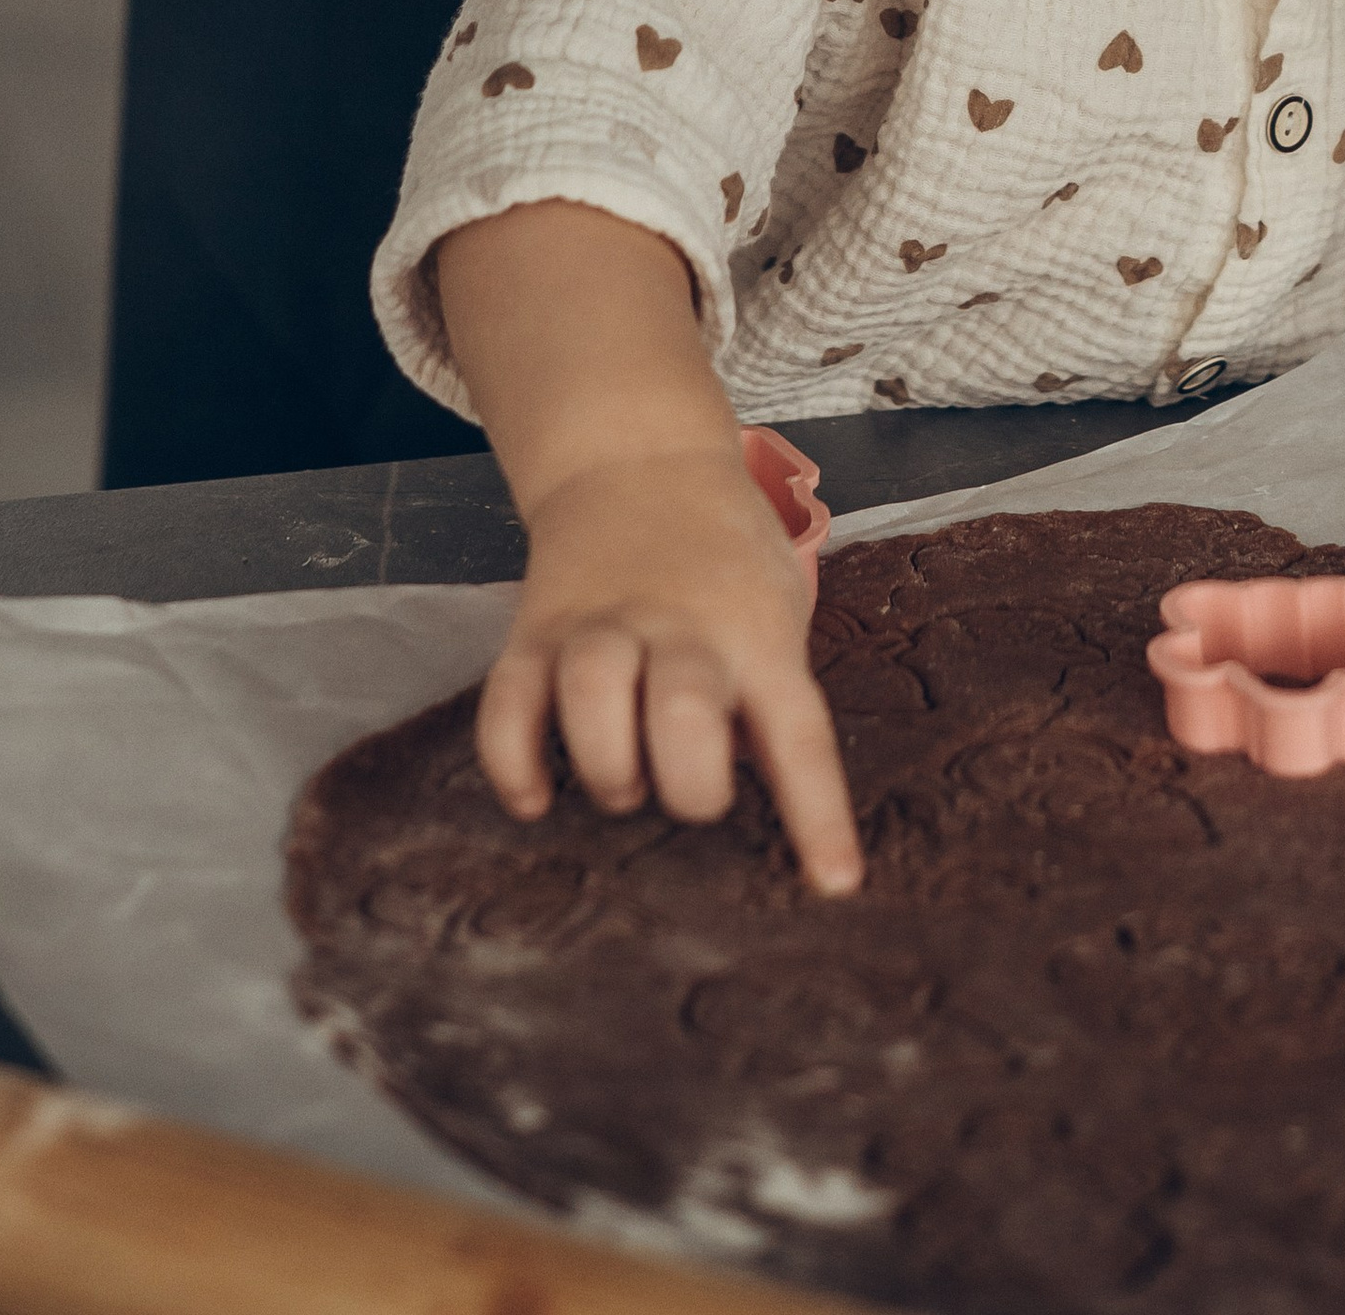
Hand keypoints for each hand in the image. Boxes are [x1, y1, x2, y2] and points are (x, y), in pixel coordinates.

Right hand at [476, 441, 863, 893]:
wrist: (638, 461)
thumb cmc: (725, 558)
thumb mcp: (775, 609)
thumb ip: (769, 695)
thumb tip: (767, 806)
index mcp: (757, 635)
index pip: (798, 731)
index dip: (818, 813)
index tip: (836, 884)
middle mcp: (681, 629)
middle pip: (684, 708)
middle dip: (689, 781)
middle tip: (690, 796)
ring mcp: (602, 626)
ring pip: (593, 692)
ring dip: (606, 764)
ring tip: (620, 787)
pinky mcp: (535, 632)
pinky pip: (508, 702)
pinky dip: (513, 762)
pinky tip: (535, 797)